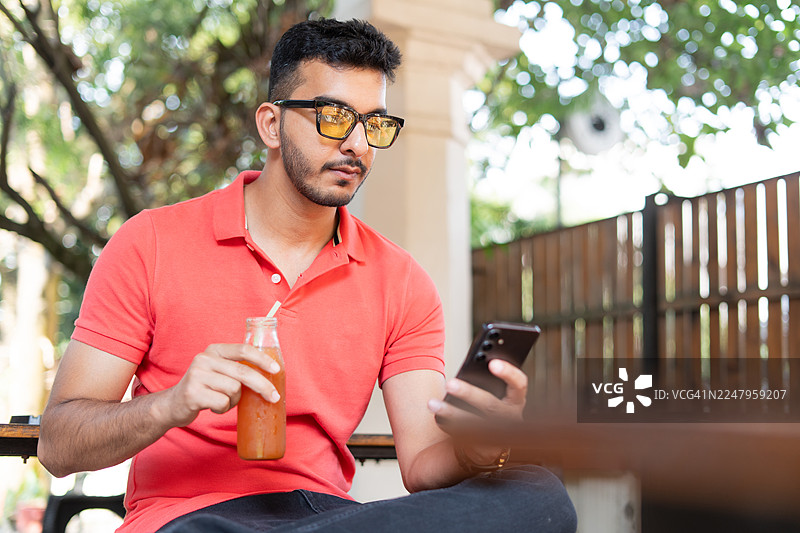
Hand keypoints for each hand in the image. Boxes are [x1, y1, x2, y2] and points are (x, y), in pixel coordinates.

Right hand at [156, 343, 281, 427]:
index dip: (262, 359)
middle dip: (262, 386)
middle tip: (274, 397)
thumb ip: (237, 367)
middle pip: (243, 372)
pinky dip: (223, 409)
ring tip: (222, 401)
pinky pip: (222, 403)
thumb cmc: (205, 388)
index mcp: (214, 350)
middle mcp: (204, 359)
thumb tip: (271, 374)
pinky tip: (212, 406)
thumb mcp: (219, 371)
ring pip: (234, 389)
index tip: (277, 369)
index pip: (243, 350)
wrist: (173, 404)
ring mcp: (197, 375)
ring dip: (234, 400)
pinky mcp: (192, 393)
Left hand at [427, 359, 525, 465]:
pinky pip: (465, 438)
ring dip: (451, 413)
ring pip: (474, 424)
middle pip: (490, 405)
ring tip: (432, 403)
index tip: (492, 363)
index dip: (508, 373)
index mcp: (515, 400)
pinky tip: (438, 418)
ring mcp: (500, 436)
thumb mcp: (495, 396)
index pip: (519, 384)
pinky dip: (450, 426)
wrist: (489, 446)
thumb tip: (470, 366)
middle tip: (450, 383)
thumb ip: (488, 382)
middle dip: (469, 393)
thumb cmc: (489, 411)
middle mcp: (511, 418)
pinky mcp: (487, 450)